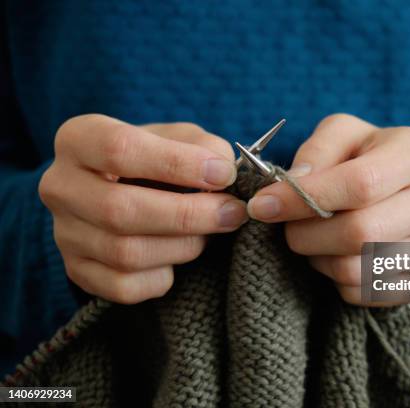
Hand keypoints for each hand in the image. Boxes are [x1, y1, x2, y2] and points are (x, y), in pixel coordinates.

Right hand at [39, 114, 247, 303]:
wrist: (125, 191)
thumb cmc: (156, 159)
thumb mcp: (178, 138)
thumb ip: (203, 147)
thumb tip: (222, 174)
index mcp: (79, 139)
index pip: (120, 150)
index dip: (178, 164)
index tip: (223, 175)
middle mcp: (60, 186)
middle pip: (121, 210)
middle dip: (189, 214)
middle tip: (232, 212)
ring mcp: (64, 234)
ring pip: (126, 253)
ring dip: (184, 246)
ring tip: (211, 232)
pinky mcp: (78, 271)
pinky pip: (125, 287)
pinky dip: (164, 276)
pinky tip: (179, 255)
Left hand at [247, 114, 409, 304]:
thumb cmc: (370, 157)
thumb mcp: (344, 134)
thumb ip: (316, 151)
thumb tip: (292, 185)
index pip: (361, 184)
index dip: (304, 199)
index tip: (264, 205)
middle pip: (361, 233)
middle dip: (307, 234)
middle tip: (288, 226)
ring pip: (359, 270)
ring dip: (319, 259)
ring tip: (314, 239)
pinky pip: (366, 293)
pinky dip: (337, 279)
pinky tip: (336, 255)